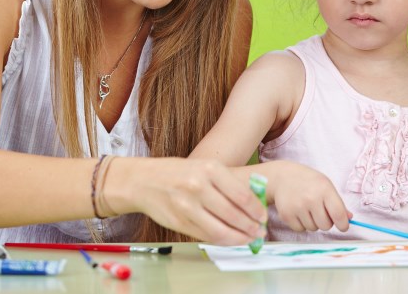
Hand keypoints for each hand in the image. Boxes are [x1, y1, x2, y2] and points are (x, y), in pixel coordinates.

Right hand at [104, 157, 266, 244]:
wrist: (143, 180)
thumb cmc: (178, 172)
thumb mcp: (203, 167)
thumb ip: (226, 183)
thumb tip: (254, 202)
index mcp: (209, 169)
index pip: (242, 195)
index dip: (257, 210)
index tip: (264, 217)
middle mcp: (198, 186)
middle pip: (234, 214)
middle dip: (251, 227)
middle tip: (261, 232)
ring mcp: (186, 206)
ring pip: (221, 230)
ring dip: (239, 238)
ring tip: (249, 239)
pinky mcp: (179, 222)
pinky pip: (206, 236)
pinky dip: (222, 241)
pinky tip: (230, 239)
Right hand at [266, 161, 350, 232]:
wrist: (283, 176)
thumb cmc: (308, 181)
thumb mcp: (325, 185)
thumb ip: (338, 202)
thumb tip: (348, 218)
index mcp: (324, 189)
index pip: (339, 215)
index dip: (343, 224)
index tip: (342, 225)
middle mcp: (311, 198)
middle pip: (326, 226)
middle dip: (325, 222)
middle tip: (320, 211)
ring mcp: (297, 207)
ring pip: (313, 229)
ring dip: (313, 222)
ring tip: (307, 208)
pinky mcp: (286, 215)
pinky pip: (301, 229)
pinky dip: (301, 224)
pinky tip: (298, 211)